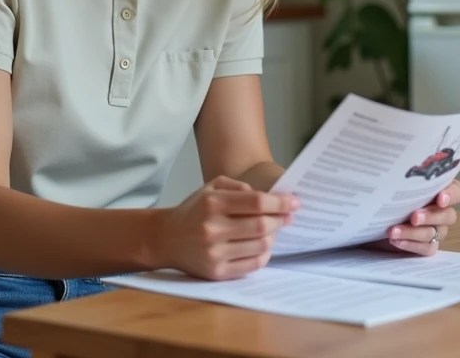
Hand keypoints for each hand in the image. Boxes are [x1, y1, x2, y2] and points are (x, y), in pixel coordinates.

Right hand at [151, 175, 299, 280]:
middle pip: (262, 225)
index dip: (280, 202)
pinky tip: (262, 245)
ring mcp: (214, 253)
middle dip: (281, 219)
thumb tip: (270, 197)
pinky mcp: (216, 273)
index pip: (256, 202)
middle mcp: (212, 229)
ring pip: (261, 246)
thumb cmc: (194, 210)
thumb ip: (239, 187)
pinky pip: (253, 265)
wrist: (165, 239)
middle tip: (287, 216)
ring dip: (273, 237)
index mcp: (212, 204)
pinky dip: (264, 254)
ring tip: (273, 230)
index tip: (293, 202)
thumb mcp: (211, 188)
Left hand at [378, 179, 459, 255]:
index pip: (459, 192)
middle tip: (414, 216)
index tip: (440, 198)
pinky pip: (426, 248)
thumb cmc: (386, 194)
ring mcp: (436, 230)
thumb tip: (396, 160)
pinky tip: (396, 240)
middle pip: (448, 215)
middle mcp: (442, 211)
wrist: (372, 218)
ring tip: (393, 231)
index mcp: (440, 190)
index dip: (453, 195)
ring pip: (433, 233)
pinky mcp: (426, 246)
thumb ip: (404, 177)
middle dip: (431, 215)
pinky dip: (411, 245)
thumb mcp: (393, 183)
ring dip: (413, 232)